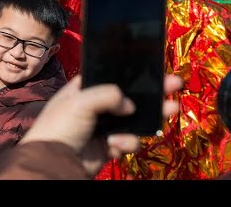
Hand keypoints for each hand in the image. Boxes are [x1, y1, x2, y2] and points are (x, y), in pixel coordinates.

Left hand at [20, 73, 182, 176]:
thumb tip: (129, 105)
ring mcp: (103, 126)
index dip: (132, 73)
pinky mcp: (109, 146)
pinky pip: (129, 140)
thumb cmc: (60, 126)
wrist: (55, 163)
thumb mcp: (80, 101)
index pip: (112, 76)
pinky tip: (116, 143)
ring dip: (152, 116)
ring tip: (170, 109)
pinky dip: (127, 142)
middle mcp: (95, 106)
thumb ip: (108, 95)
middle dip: (152, 92)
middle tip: (175, 84)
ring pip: (135, 119)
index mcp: (84, 89)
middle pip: (129, 96)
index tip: (152, 69)